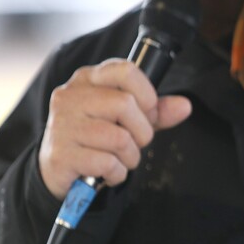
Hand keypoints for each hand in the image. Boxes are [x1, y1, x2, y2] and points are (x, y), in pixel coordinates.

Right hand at [38, 58, 191, 199]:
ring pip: (119, 138)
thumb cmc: (97, 137)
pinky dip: (116, 173)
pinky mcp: (60, 155)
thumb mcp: (128, 118)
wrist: (58, 169)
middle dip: (142, 131)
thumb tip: (185, 106)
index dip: (146, 94)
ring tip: (121, 159)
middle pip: (125, 104)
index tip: (147, 111)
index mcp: (88, 78)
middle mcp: (70, 96)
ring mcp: (62, 125)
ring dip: (131, 156)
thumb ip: (157, 111)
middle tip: (136, 142)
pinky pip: (106, 163)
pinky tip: (107, 171)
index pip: (125, 70)